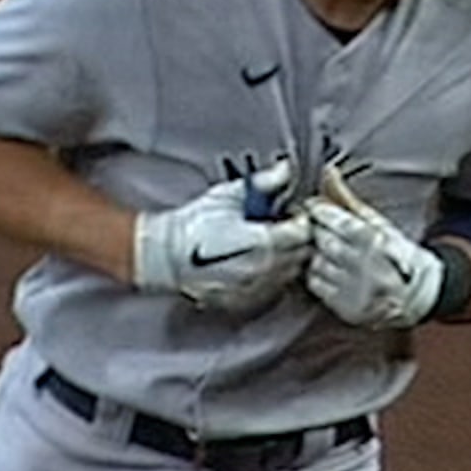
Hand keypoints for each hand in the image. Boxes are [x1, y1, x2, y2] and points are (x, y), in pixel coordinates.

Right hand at [132, 160, 313, 310]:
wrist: (166, 255)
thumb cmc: (194, 223)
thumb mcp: (227, 196)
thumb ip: (262, 183)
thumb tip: (286, 168)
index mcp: (263, 241)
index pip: (304, 232)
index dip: (300, 219)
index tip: (290, 213)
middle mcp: (263, 269)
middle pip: (302, 255)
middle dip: (296, 239)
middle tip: (281, 227)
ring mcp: (256, 289)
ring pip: (290, 274)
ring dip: (286, 259)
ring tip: (267, 246)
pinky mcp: (247, 302)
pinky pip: (273, 290)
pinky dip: (272, 276)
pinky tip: (256, 264)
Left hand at [302, 164, 443, 328]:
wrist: (418, 296)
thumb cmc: (396, 253)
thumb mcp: (378, 223)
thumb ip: (348, 199)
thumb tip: (328, 172)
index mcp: (375, 240)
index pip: (334, 220)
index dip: (319, 211)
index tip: (314, 208)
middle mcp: (365, 265)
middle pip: (322, 240)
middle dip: (317, 232)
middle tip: (321, 229)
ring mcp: (355, 289)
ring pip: (316, 263)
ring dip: (317, 255)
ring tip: (332, 253)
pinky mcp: (347, 309)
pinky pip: (316, 285)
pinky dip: (317, 275)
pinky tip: (331, 271)